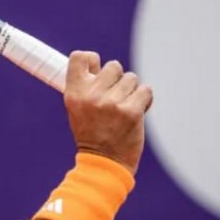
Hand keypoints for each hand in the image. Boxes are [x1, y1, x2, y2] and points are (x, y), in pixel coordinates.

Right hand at [63, 51, 153, 173]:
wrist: (104, 162)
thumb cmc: (91, 133)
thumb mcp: (77, 109)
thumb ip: (85, 86)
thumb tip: (98, 63)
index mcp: (74, 93)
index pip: (80, 57)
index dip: (92, 60)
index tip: (97, 70)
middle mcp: (91, 95)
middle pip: (113, 66)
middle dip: (117, 79)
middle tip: (114, 98)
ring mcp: (111, 103)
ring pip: (131, 78)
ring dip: (132, 91)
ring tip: (124, 108)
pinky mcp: (131, 111)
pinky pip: (145, 91)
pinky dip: (144, 100)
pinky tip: (135, 112)